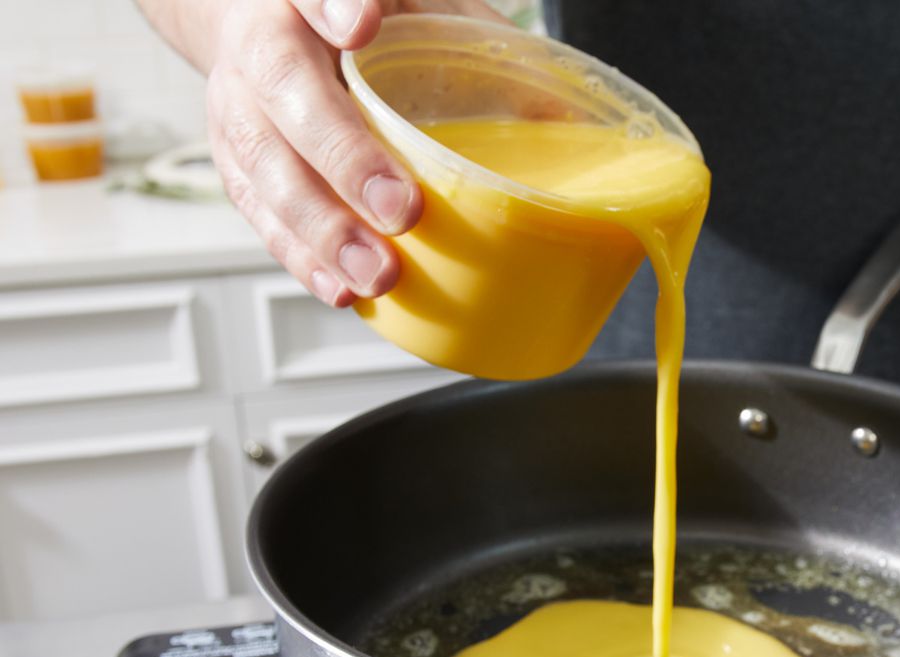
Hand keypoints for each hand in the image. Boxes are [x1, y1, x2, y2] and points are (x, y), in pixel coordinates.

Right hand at [200, 0, 504, 306]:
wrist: (266, 25)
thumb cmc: (361, 22)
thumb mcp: (422, 9)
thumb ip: (476, 48)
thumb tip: (567, 123)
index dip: (334, 5)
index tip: (362, 24)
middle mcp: (261, 42)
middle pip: (287, 92)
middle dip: (345, 158)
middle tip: (402, 210)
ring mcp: (238, 103)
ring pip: (264, 165)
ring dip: (323, 229)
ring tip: (376, 273)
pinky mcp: (234, 160)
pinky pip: (259, 212)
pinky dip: (301, 255)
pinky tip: (340, 287)